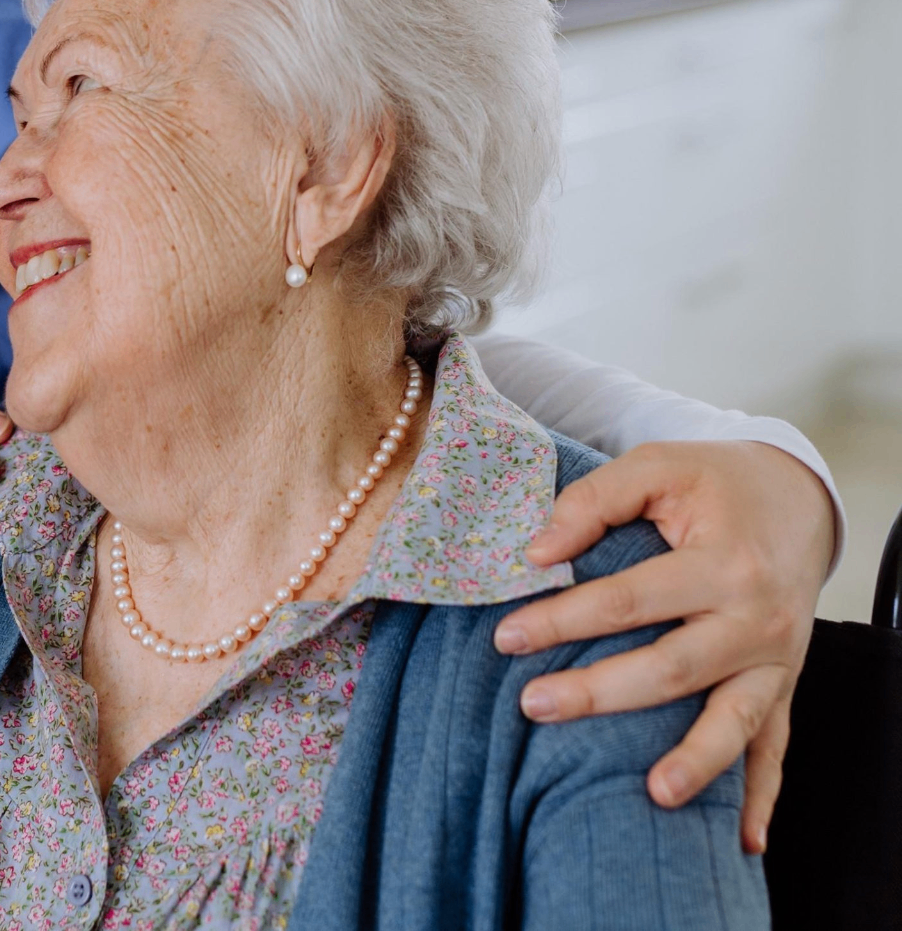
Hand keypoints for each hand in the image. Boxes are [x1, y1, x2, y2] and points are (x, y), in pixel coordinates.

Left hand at [491, 440, 832, 852]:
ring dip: (693, 761)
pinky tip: (741, 839)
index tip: (507, 635)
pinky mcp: (783, 684)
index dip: (564, 618)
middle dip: (600, 692)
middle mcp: (757, 619)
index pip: (630, 600)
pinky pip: (775, 747)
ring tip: (650, 793)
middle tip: (532, 704)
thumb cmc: (714, 481)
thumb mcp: (658, 465)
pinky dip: (760, 794)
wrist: (797, 498)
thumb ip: (594, 500)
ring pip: (733, 720)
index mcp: (725, 563)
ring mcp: (776, 660)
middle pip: (672, 667)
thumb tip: (538, 551)